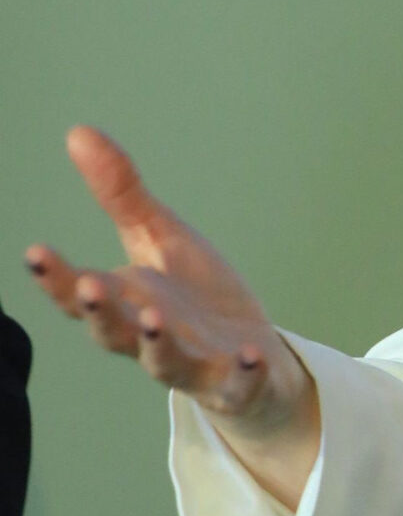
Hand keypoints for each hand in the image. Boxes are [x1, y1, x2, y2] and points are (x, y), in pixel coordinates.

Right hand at [25, 127, 320, 509]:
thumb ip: (120, 194)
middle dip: (99, 311)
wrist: (255, 354)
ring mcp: (192, 364)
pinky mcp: (236, 383)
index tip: (35, 252)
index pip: (78, 293)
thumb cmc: (196, 296)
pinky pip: (237, 384)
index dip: (54, 276)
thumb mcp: (158, 237)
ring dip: (158, 343)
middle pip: (112, 331)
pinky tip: (251, 354)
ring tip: (156, 318)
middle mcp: (149, 338)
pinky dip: (243, 373)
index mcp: (125, 301)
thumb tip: (77, 131)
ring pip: (164, 363)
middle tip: (89, 285)